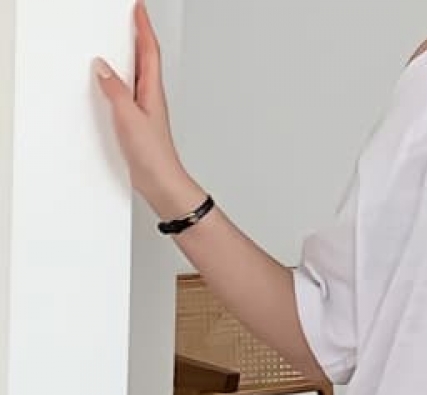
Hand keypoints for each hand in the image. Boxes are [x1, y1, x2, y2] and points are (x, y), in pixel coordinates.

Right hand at [94, 2, 203, 218]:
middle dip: (138, 35)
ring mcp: (146, 110)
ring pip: (138, 75)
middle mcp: (151, 98)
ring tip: (122, 39)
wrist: (163, 184)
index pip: (149, 51)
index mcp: (152, 91)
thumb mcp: (129, 118)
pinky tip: (113, 82)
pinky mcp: (138, 122)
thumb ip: (115, 91)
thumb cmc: (154, 156)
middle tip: (132, 16)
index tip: (139, 7)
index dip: (143, 27)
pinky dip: (122, 79)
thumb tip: (103, 67)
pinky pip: (129, 92)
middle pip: (145, 59)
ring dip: (131, 55)